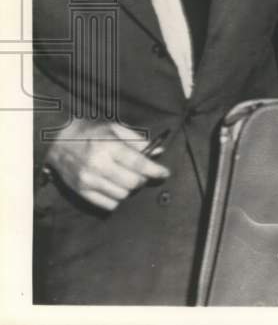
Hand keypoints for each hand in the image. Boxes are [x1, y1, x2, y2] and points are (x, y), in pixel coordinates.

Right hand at [44, 120, 169, 211]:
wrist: (58, 141)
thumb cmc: (92, 132)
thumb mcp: (116, 128)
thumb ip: (138, 141)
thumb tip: (158, 152)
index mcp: (109, 146)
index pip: (138, 163)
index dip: (155, 170)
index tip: (164, 173)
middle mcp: (98, 164)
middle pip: (132, 183)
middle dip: (143, 179)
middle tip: (143, 174)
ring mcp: (88, 180)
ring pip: (122, 195)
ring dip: (129, 189)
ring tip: (127, 179)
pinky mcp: (81, 191)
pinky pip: (107, 204)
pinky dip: (116, 198)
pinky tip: (115, 187)